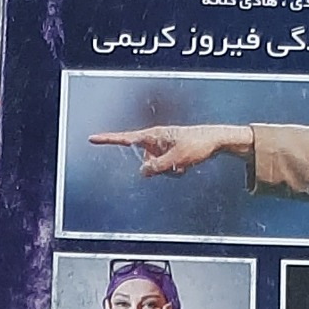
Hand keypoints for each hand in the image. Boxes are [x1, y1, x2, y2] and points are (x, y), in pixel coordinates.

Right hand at [89, 123, 251, 175]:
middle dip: (156, 169)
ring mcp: (162, 148)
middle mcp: (156, 141)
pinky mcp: (170, 154)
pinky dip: (174, 171)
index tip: (92, 138)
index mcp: (153, 135)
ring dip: (168, 171)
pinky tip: (186, 165)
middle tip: (175, 165)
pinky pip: (165, 169)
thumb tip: (143, 172)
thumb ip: (156, 168)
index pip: (125, 138)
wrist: (216, 140)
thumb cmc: (197, 144)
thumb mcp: (176, 160)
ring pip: (156, 168)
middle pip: (144, 162)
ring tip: (183, 163)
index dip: (108, 140)